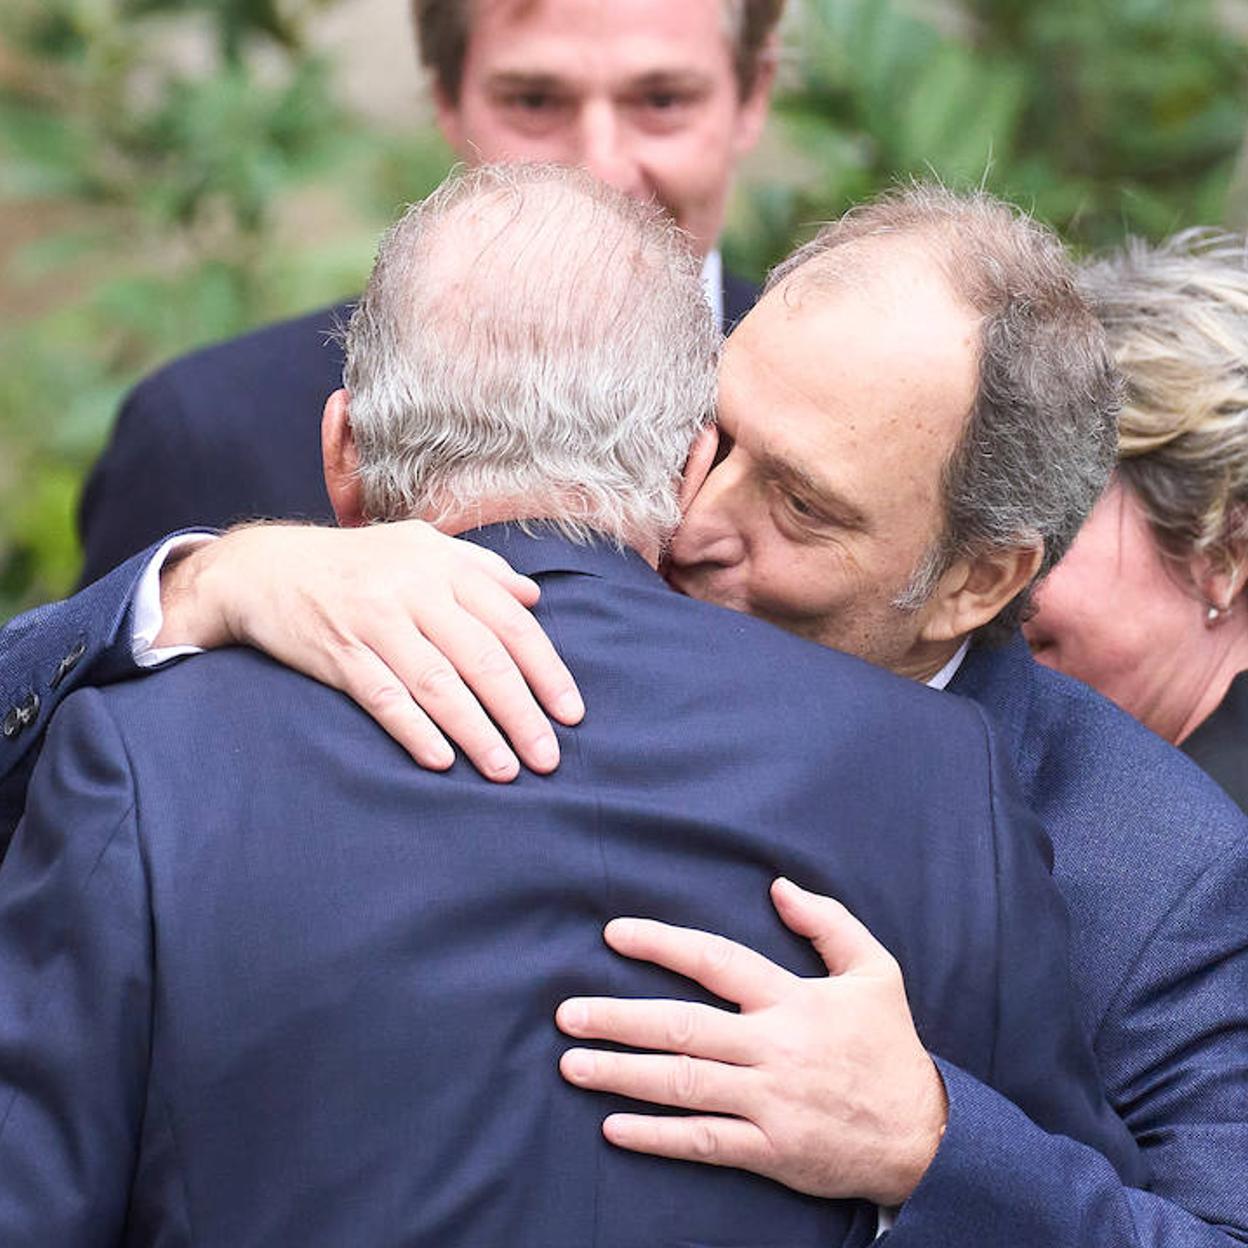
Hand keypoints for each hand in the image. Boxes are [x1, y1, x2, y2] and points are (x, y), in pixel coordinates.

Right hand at [156, 521, 582, 780]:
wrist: (264, 566)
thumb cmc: (357, 563)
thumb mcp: (421, 546)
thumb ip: (481, 569)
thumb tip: (534, 598)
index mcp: (443, 566)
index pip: (511, 622)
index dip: (546, 670)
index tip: (571, 713)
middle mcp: (413, 590)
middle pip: (481, 658)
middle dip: (520, 712)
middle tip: (547, 757)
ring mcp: (374, 621)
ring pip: (437, 683)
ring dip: (476, 732)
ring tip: (505, 770)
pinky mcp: (338, 653)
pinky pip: (383, 697)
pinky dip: (415, 730)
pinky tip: (442, 761)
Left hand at [556, 878, 946, 1205]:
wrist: (925, 1136)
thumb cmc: (890, 1047)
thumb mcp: (875, 970)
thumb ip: (828, 922)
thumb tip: (778, 885)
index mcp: (792, 1000)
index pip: (716, 960)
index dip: (662, 944)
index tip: (614, 934)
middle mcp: (773, 1048)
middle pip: (683, 1027)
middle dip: (619, 1018)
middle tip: (568, 1013)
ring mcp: (769, 1103)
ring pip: (683, 1084)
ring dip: (622, 1074)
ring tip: (572, 1064)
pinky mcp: (770, 1151)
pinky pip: (704, 1143)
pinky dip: (656, 1137)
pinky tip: (614, 1127)